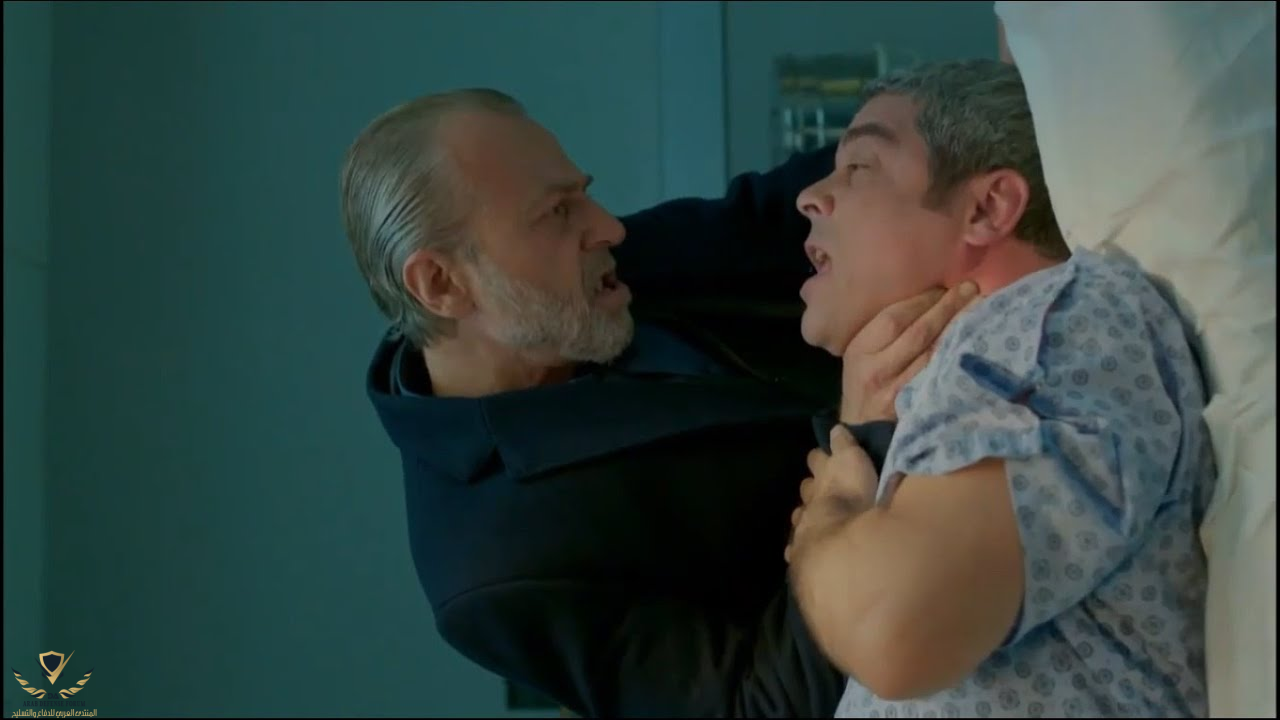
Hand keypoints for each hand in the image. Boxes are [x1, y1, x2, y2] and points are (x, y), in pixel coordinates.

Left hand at [785, 426, 879, 563]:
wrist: (837, 541)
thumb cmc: (852, 497)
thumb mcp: (853, 462)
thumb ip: (844, 445)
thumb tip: (835, 428)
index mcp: (821, 477)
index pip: (816, 459)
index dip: (820, 457)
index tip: (824, 456)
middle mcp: (808, 499)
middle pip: (807, 488)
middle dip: (812, 488)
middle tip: (822, 491)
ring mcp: (802, 525)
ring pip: (801, 516)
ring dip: (807, 516)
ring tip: (817, 519)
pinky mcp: (800, 550)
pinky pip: (796, 546)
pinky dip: (800, 544)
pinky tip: (802, 547)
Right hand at [839, 282, 979, 423]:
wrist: (861, 434)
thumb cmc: (864, 388)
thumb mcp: (860, 358)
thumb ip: (883, 334)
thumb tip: (923, 303)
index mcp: (860, 349)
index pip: (893, 317)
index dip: (922, 300)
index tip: (944, 287)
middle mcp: (876, 368)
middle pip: (916, 331)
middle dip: (946, 307)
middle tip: (970, 288)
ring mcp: (897, 388)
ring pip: (933, 352)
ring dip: (958, 328)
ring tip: (979, 307)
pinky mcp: (915, 405)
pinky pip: (940, 375)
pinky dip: (957, 356)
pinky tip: (972, 342)